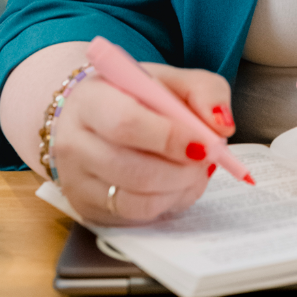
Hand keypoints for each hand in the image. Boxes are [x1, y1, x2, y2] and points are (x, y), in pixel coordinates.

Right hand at [49, 62, 234, 224]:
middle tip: (207, 159)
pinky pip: (134, 216)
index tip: (206, 143)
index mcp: (91, 99)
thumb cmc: (137, 97)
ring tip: (195, 170)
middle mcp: (74, 142)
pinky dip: (167, 203)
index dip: (171, 138)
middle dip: (182, 170)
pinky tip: (178, 184)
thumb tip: (222, 126)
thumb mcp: (173, 80)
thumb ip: (205, 92)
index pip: (127, 124)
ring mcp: (76, 180)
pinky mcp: (87, 208)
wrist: (96, 117)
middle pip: (132, 170)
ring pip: (134, 200)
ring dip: (178, 188)